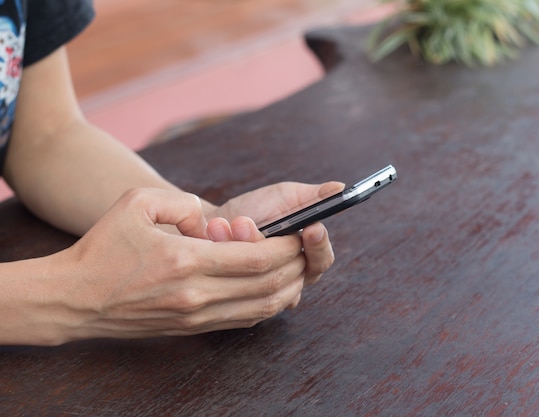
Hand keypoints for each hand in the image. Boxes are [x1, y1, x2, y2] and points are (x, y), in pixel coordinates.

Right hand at [50, 188, 310, 342]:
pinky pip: (242, 322)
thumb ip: (182, 201)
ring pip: (260, 309)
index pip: (256, 258)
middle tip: (305, 249)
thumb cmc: (102, 247)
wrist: (74, 298)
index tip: (297, 234)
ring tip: (297, 270)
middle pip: (267, 286)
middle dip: (294, 266)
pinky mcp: (191, 329)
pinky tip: (273, 291)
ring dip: (287, 289)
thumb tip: (210, 219)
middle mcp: (197, 294)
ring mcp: (195, 316)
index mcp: (187, 260)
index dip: (285, 246)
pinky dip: (266, 307)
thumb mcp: (138, 202)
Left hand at [207, 181, 344, 285]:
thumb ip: (313, 196)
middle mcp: (289, 274)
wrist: (213, 221)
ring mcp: (265, 286)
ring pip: (263, 275)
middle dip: (265, 243)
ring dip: (243, 244)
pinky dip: (225, 253)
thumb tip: (340, 188)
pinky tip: (216, 234)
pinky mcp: (241, 292)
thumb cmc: (255, 209)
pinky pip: (238, 280)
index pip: (321, 259)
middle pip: (291, 272)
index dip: (319, 246)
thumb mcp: (285, 197)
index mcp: (306, 253)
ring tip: (228, 223)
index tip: (312, 227)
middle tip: (245, 223)